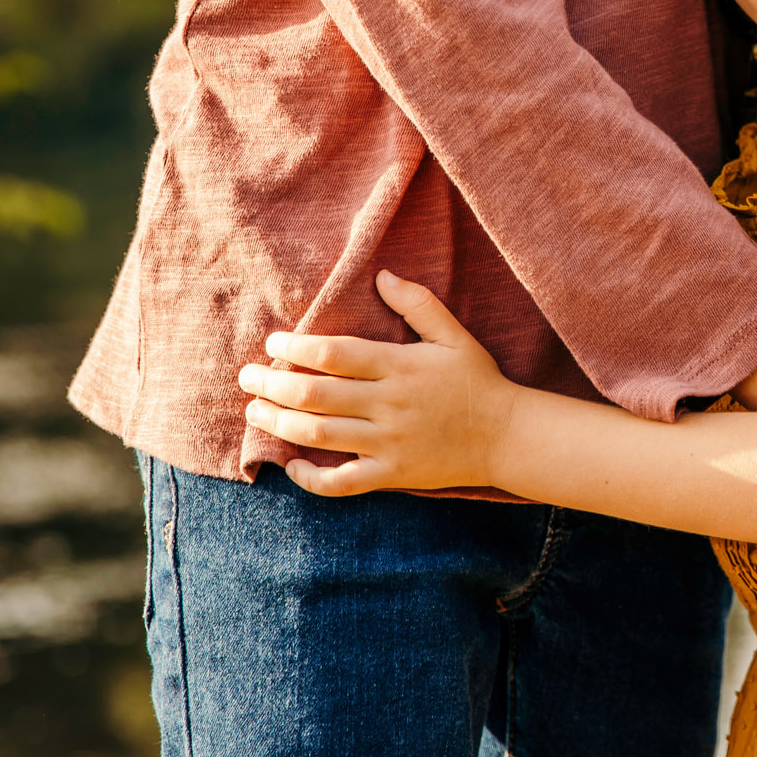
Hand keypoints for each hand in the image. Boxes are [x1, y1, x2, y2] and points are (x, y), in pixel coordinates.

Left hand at [238, 270, 520, 494]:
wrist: (508, 435)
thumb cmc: (478, 380)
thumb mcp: (454, 335)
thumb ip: (418, 304)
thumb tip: (382, 274)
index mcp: (400, 366)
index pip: (334, 353)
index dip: (295, 347)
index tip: (273, 342)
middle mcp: (389, 404)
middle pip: (315, 394)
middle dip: (272, 384)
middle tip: (248, 377)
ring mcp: (389, 442)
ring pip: (318, 435)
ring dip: (278, 423)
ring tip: (255, 411)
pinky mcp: (393, 473)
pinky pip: (342, 482)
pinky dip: (311, 479)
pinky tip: (291, 465)